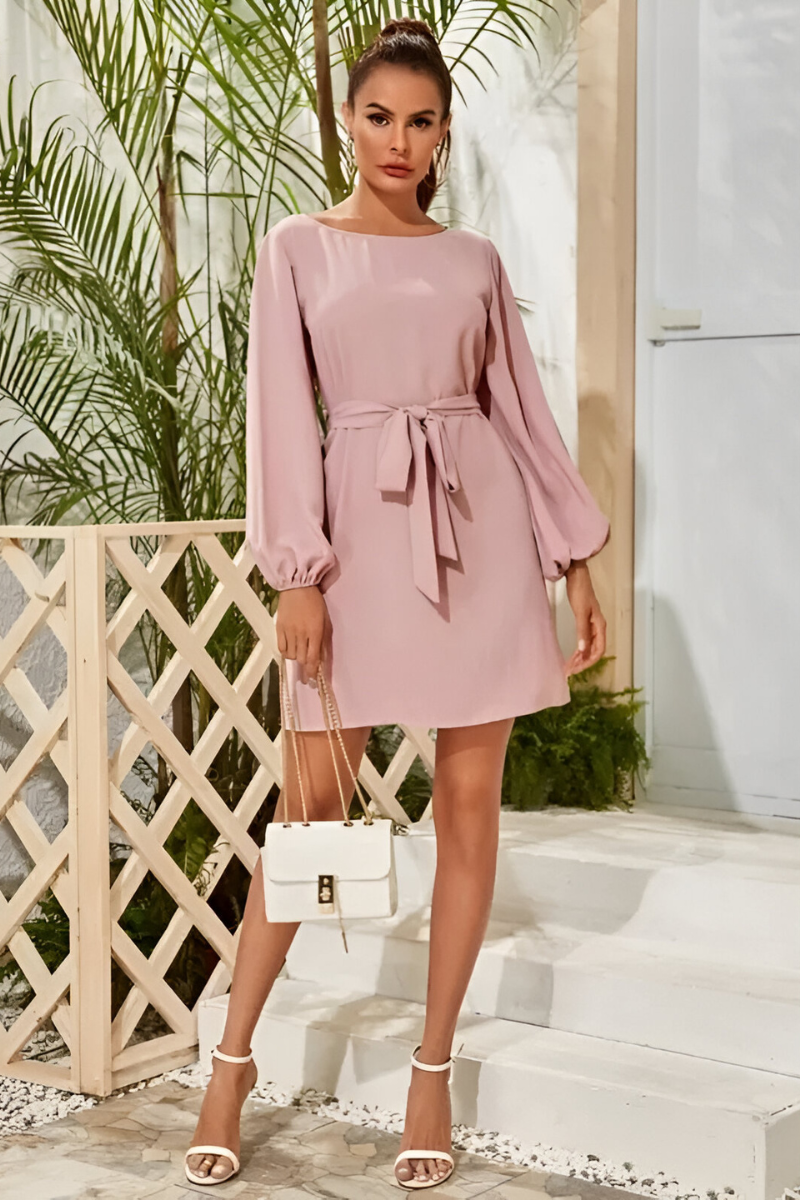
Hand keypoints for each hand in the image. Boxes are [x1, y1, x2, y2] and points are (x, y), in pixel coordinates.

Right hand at [276, 585, 331, 681]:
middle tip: (306, 671)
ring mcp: (288, 631)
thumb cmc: (315, 602)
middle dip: (304, 667)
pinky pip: (281, 647)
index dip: (312, 670)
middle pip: (300, 658)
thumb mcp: (325, 620)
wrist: (297, 586)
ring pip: (290, 655)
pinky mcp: (279, 628)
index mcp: (315, 631)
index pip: (312, 657)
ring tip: (299, 656)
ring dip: (295, 658)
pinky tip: (290, 650)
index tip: (313, 678)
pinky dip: (286, 652)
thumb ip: (323, 639)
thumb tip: (322, 657)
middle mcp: (301, 633)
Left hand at [562, 559, 605, 676]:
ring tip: (568, 666)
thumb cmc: (580, 591)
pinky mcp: (584, 622)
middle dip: (583, 662)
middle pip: (594, 651)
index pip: (599, 650)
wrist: (576, 575)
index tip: (577, 669)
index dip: (589, 662)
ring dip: (580, 657)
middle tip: (569, 671)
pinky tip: (572, 655)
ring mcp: (591, 625)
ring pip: (588, 647)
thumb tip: (583, 650)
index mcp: (600, 626)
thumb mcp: (580, 612)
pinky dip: (578, 649)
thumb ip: (582, 631)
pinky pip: (583, 640)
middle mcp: (598, 627)